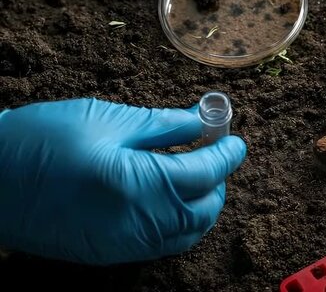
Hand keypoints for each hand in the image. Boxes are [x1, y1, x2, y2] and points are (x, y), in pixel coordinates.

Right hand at [0, 98, 245, 264]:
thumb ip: (164, 125)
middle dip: (218, 183)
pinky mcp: (110, 254)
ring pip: (187, 233)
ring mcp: (125, 245)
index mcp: (142, 185)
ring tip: (194, 175)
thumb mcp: (108, 120)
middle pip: (204, 210)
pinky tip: (169, 198)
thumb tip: (202, 123)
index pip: (206, 173)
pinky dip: (179, 223)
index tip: (234, 141)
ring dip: (201, 206)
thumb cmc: (42, 140)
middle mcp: (140, 224)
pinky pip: (163, 245)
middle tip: (213, 155)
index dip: (227, 154)